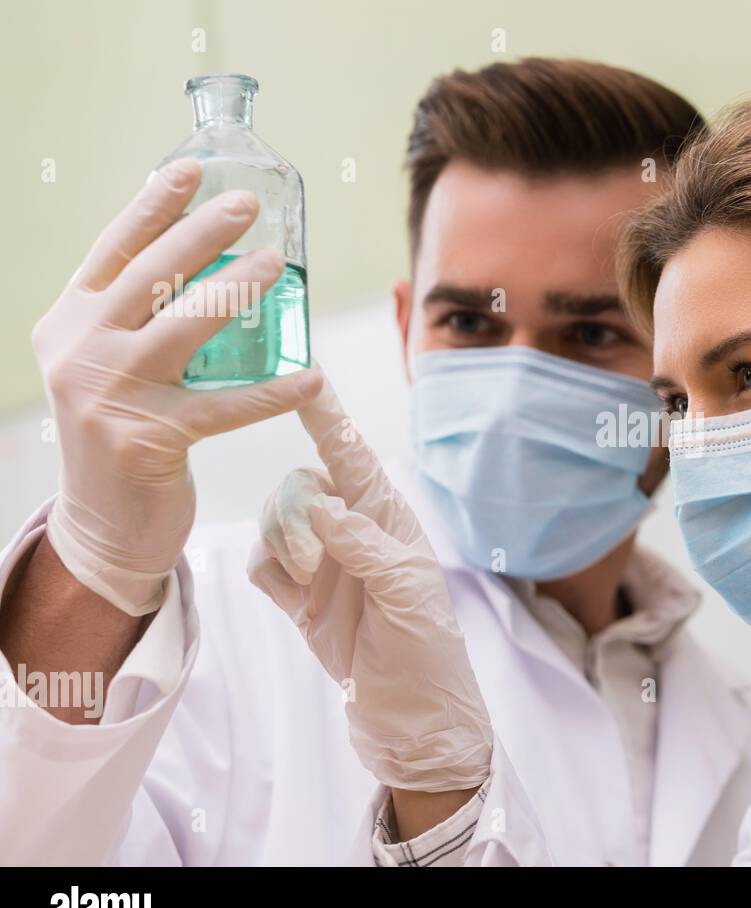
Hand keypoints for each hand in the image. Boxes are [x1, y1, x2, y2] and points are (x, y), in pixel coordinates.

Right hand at [35, 158, 322, 615]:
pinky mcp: (148, 439)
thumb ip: (134, 318)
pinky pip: (225, 406)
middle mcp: (79, 350)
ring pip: (183, 327)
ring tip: (278, 262)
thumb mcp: (106, 364)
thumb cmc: (120, 432)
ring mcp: (109, 395)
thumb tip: (201, 259)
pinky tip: (310, 377)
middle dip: (201, 232)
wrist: (101, 525)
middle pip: (148, 275)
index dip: (152, 205)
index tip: (192, 169)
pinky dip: (273, 392)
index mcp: (68, 323)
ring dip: (235, 290)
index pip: (112, 251)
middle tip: (248, 204)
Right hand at [247, 376, 491, 791]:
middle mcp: (355, 536)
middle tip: (312, 562)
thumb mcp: (407, 597)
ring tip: (309, 586)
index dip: (328, 420)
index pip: (352, 458)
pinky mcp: (299, 602)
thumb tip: (320, 501)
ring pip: (275, 522)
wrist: (411, 724)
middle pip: (300, 486)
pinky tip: (289, 595)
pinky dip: (266, 570)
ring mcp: (325, 568)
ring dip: (280, 544)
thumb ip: (364, 546)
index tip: (305, 379)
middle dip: (294, 512)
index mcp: (389, 524)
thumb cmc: (427, 657)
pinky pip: (262, 564)